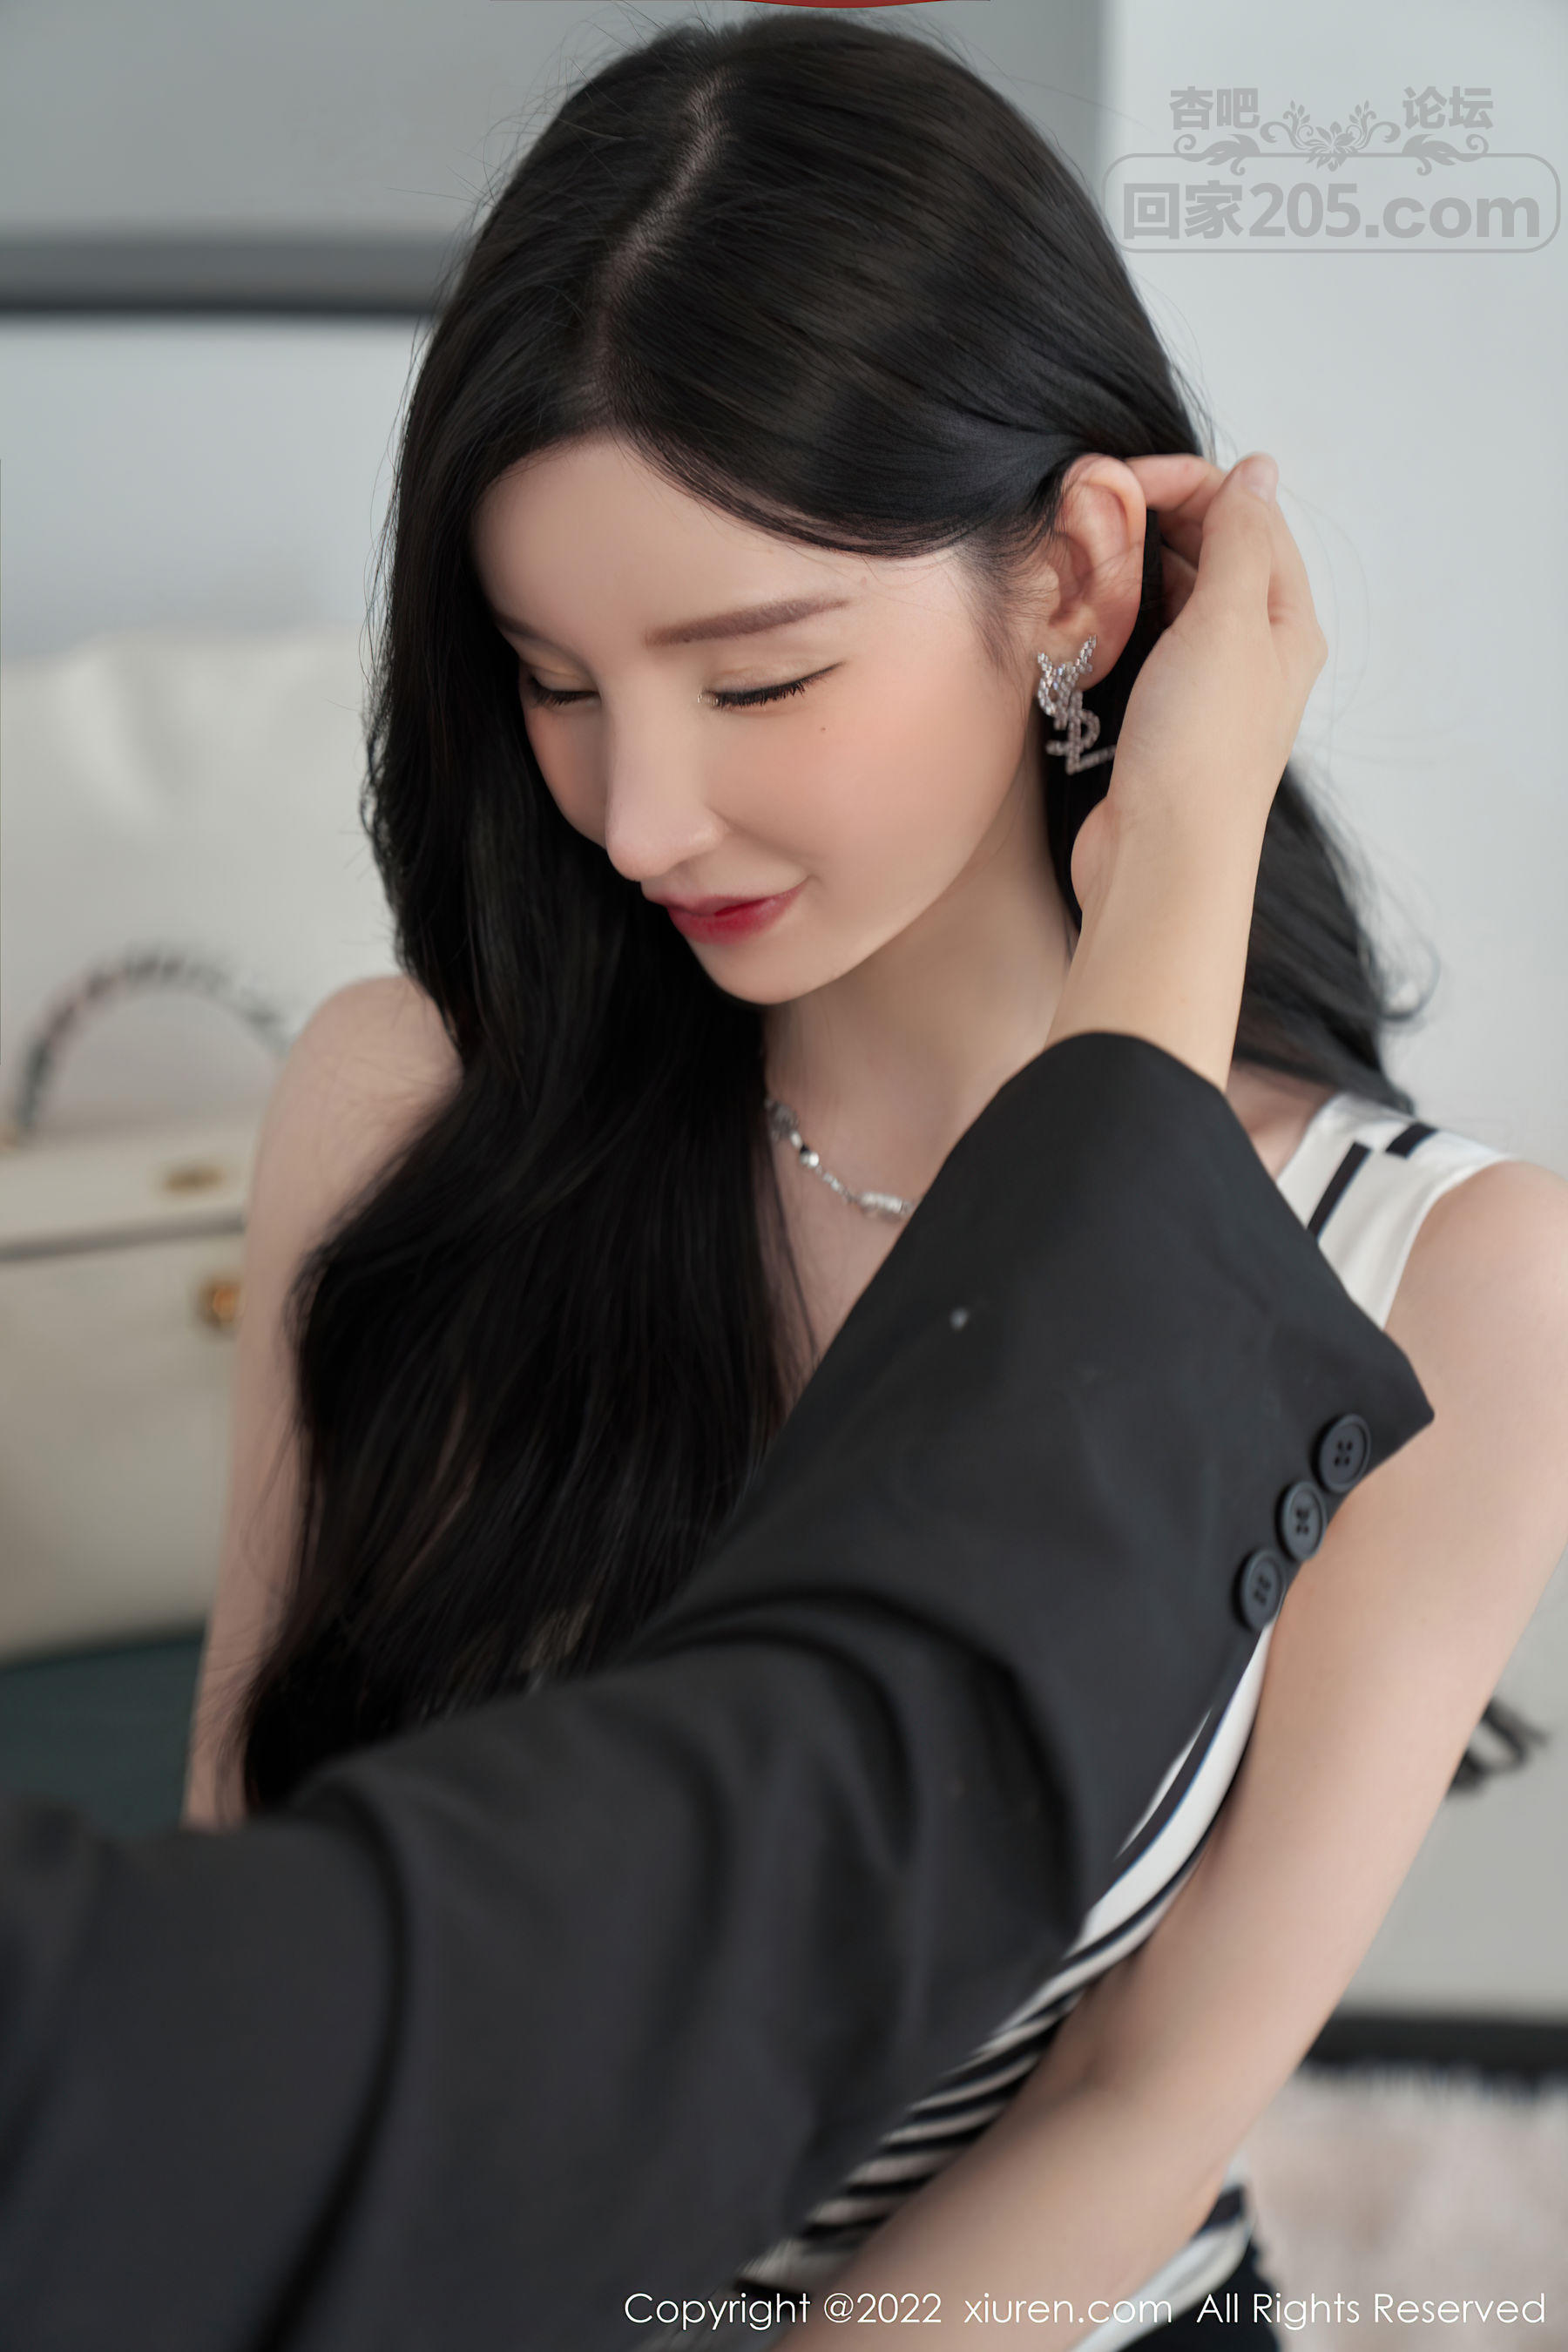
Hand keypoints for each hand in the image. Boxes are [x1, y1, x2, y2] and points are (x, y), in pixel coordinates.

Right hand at [1068, 452, 1325, 921]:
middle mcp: (1253, 649)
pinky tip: (1086, 612)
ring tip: (1083, 556)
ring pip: (1170, 595)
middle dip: (1152, 519)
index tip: (1118, 480)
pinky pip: (1143, 642)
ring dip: (1130, 567)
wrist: (1160, 860)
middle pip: (1208, 551)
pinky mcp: (1161, 717)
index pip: (1244, 514)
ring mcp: (1205, 684)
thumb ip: (1240, 540)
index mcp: (1286, 621)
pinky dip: (1116, 616)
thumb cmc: (1200, 749)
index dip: (1185, 482)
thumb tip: (1258, 469)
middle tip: (1089, 513)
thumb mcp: (1227, 622)